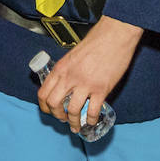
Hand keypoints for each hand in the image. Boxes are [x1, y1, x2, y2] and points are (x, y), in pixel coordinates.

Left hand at [38, 16, 142, 133]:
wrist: (115, 34)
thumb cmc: (97, 41)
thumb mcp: (73, 54)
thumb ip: (68, 69)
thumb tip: (66, 83)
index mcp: (61, 68)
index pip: (44, 92)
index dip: (44, 106)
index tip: (49, 111)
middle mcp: (70, 77)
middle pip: (54, 104)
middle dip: (57, 116)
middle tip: (63, 119)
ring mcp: (85, 84)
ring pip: (72, 111)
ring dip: (73, 122)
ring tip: (77, 125)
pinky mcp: (101, 89)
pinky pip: (93, 111)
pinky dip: (91, 120)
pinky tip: (92, 121)